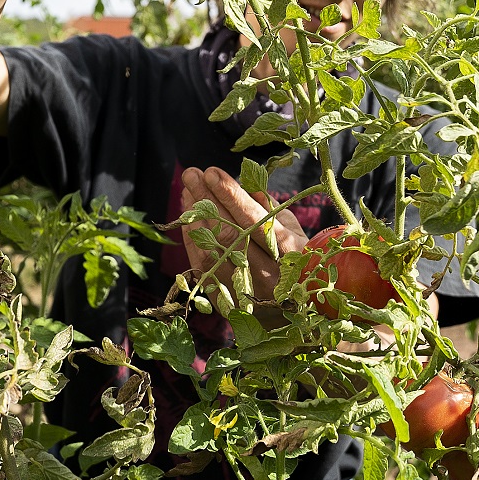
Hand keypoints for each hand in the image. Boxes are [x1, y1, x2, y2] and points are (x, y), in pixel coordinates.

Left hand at [176, 166, 308, 304]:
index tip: (212, 172)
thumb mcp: (290, 228)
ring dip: (195, 218)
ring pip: (212, 250)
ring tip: (188, 191)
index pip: (254, 219)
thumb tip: (240, 181)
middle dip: (207, 200)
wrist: (290, 308)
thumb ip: (266, 206)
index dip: (231, 195)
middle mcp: (269, 274)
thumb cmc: (291, 256)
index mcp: (289, 252)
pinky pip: (203, 265)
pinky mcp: (227, 301)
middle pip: (229, 233)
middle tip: (192, 174)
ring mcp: (246, 291)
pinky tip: (188, 218)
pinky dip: (192, 239)